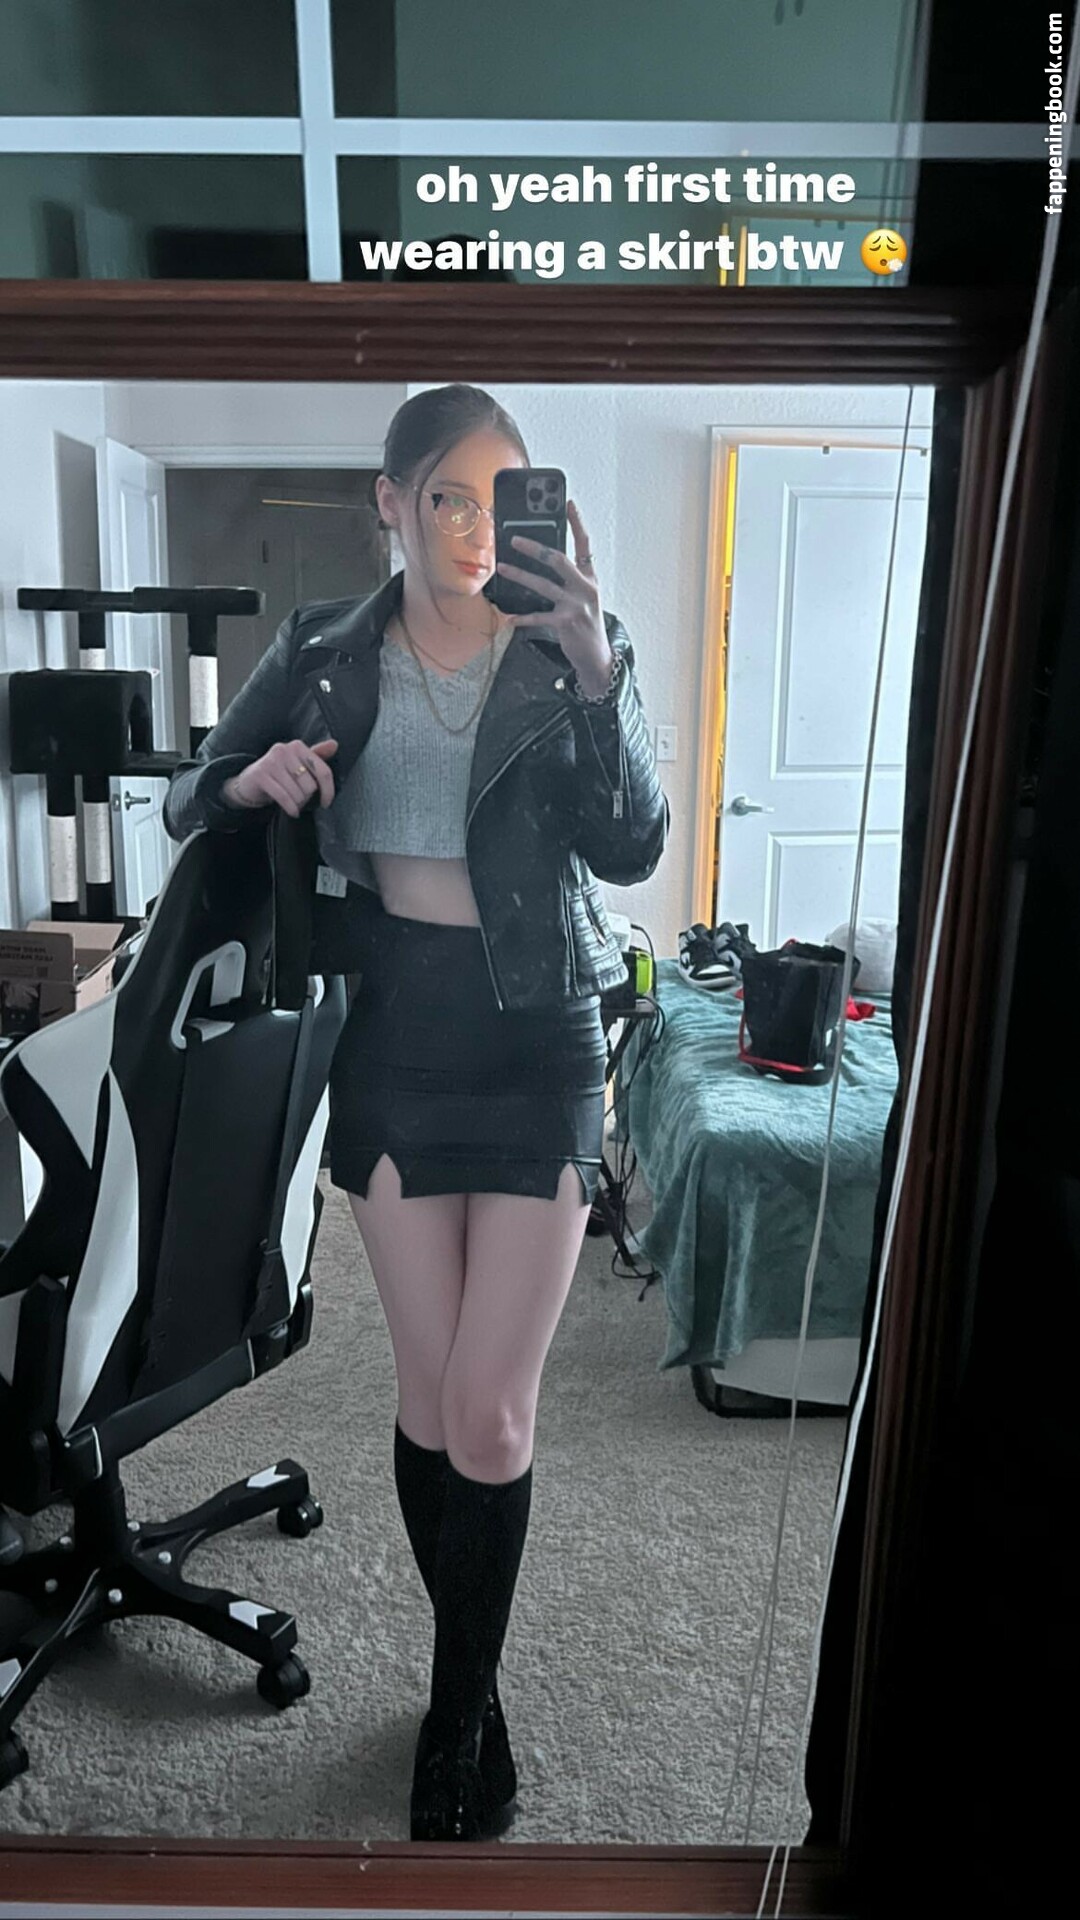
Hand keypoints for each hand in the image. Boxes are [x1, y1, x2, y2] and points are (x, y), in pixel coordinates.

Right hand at [223, 737, 338, 816]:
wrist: (249, 782)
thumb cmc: (279, 773)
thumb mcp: (298, 763)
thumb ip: (317, 755)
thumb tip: (334, 744)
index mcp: (297, 746)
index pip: (323, 771)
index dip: (328, 790)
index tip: (326, 803)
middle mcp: (284, 750)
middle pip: (310, 786)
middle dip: (307, 798)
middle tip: (299, 799)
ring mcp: (271, 762)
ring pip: (297, 793)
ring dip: (298, 804)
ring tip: (292, 802)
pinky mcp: (260, 775)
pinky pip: (284, 797)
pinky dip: (291, 809)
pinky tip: (292, 812)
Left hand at [495, 499, 613, 689]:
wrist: (597, 656)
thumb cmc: (586, 624)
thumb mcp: (584, 597)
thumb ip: (569, 580)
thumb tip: (541, 562)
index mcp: (590, 578)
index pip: (585, 544)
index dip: (577, 522)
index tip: (568, 503)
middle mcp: (585, 588)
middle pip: (558, 560)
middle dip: (535, 548)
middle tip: (514, 539)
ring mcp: (576, 605)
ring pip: (543, 585)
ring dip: (520, 575)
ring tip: (502, 568)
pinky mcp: (566, 623)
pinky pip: (539, 617)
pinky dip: (523, 618)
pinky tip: (509, 618)